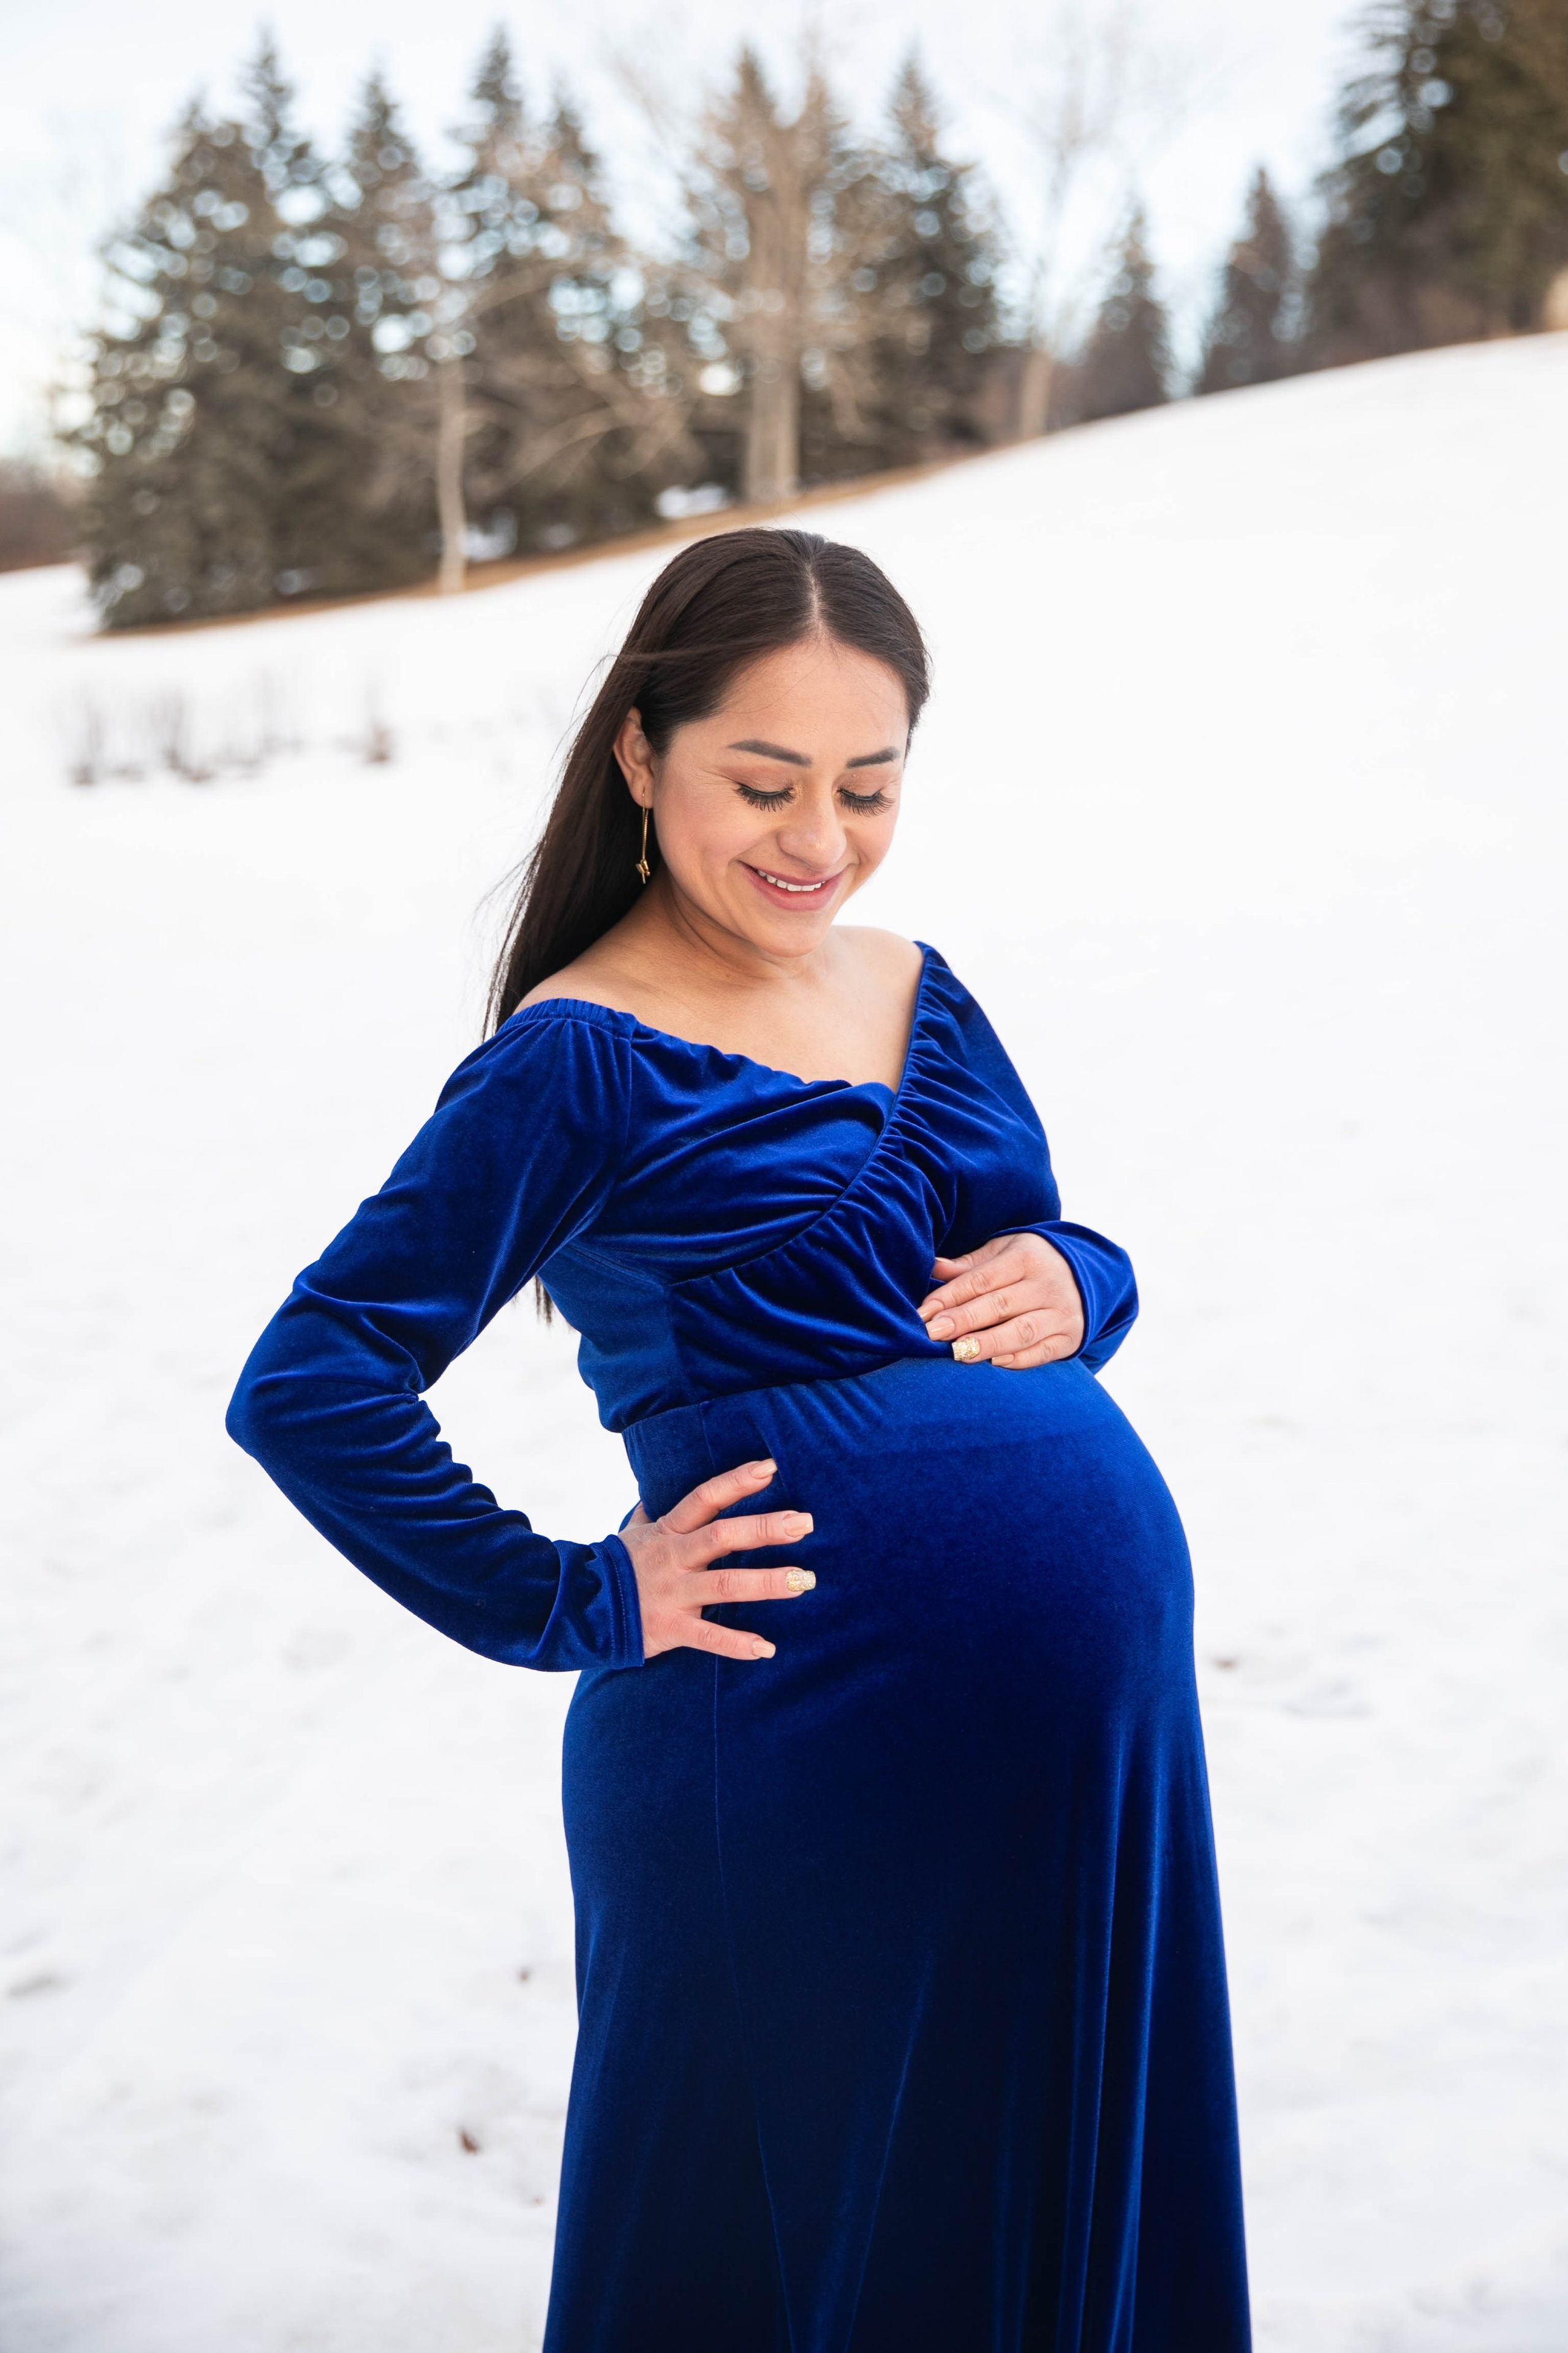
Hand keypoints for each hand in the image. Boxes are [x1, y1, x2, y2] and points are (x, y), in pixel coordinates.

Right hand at [619, 1457, 815, 1661]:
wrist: (576, 1610)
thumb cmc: (615, 1569)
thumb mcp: (631, 1533)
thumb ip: (649, 1511)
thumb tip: (655, 1486)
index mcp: (669, 1530)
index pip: (705, 1498)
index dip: (737, 1481)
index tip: (771, 1467)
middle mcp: (674, 1557)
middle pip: (722, 1536)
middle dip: (765, 1528)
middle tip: (805, 1522)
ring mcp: (673, 1593)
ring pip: (725, 1584)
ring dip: (767, 1582)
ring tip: (804, 1580)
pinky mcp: (670, 1628)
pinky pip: (708, 1637)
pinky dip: (737, 1643)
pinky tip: (767, 1648)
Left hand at [917, 1232, 1083, 1369]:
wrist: (1087, 1276)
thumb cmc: (1030, 1263)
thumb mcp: (1004, 1253)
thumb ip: (970, 1265)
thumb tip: (933, 1269)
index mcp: (1026, 1258)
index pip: (982, 1279)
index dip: (950, 1296)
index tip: (923, 1313)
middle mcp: (1046, 1284)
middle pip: (999, 1305)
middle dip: (963, 1320)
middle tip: (933, 1334)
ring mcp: (1061, 1312)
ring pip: (1022, 1331)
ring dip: (988, 1343)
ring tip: (958, 1353)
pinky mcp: (1070, 1337)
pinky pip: (1043, 1351)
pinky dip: (1019, 1359)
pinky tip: (994, 1363)